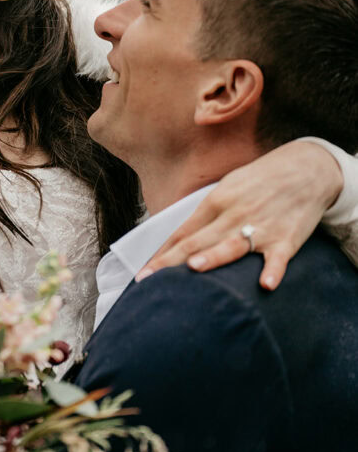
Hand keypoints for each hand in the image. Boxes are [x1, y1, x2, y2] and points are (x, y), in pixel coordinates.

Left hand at [136, 141, 343, 289]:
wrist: (308, 168)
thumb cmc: (262, 181)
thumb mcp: (230, 188)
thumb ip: (207, 214)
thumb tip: (180, 239)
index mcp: (216, 201)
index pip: (183, 232)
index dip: (162, 252)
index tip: (143, 272)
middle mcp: (234, 214)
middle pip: (198, 242)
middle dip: (172, 263)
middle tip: (149, 281)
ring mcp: (260, 226)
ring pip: (232, 245)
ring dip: (214, 257)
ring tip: (194, 269)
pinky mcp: (287, 238)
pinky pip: (278, 257)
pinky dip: (272, 270)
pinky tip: (266, 284)